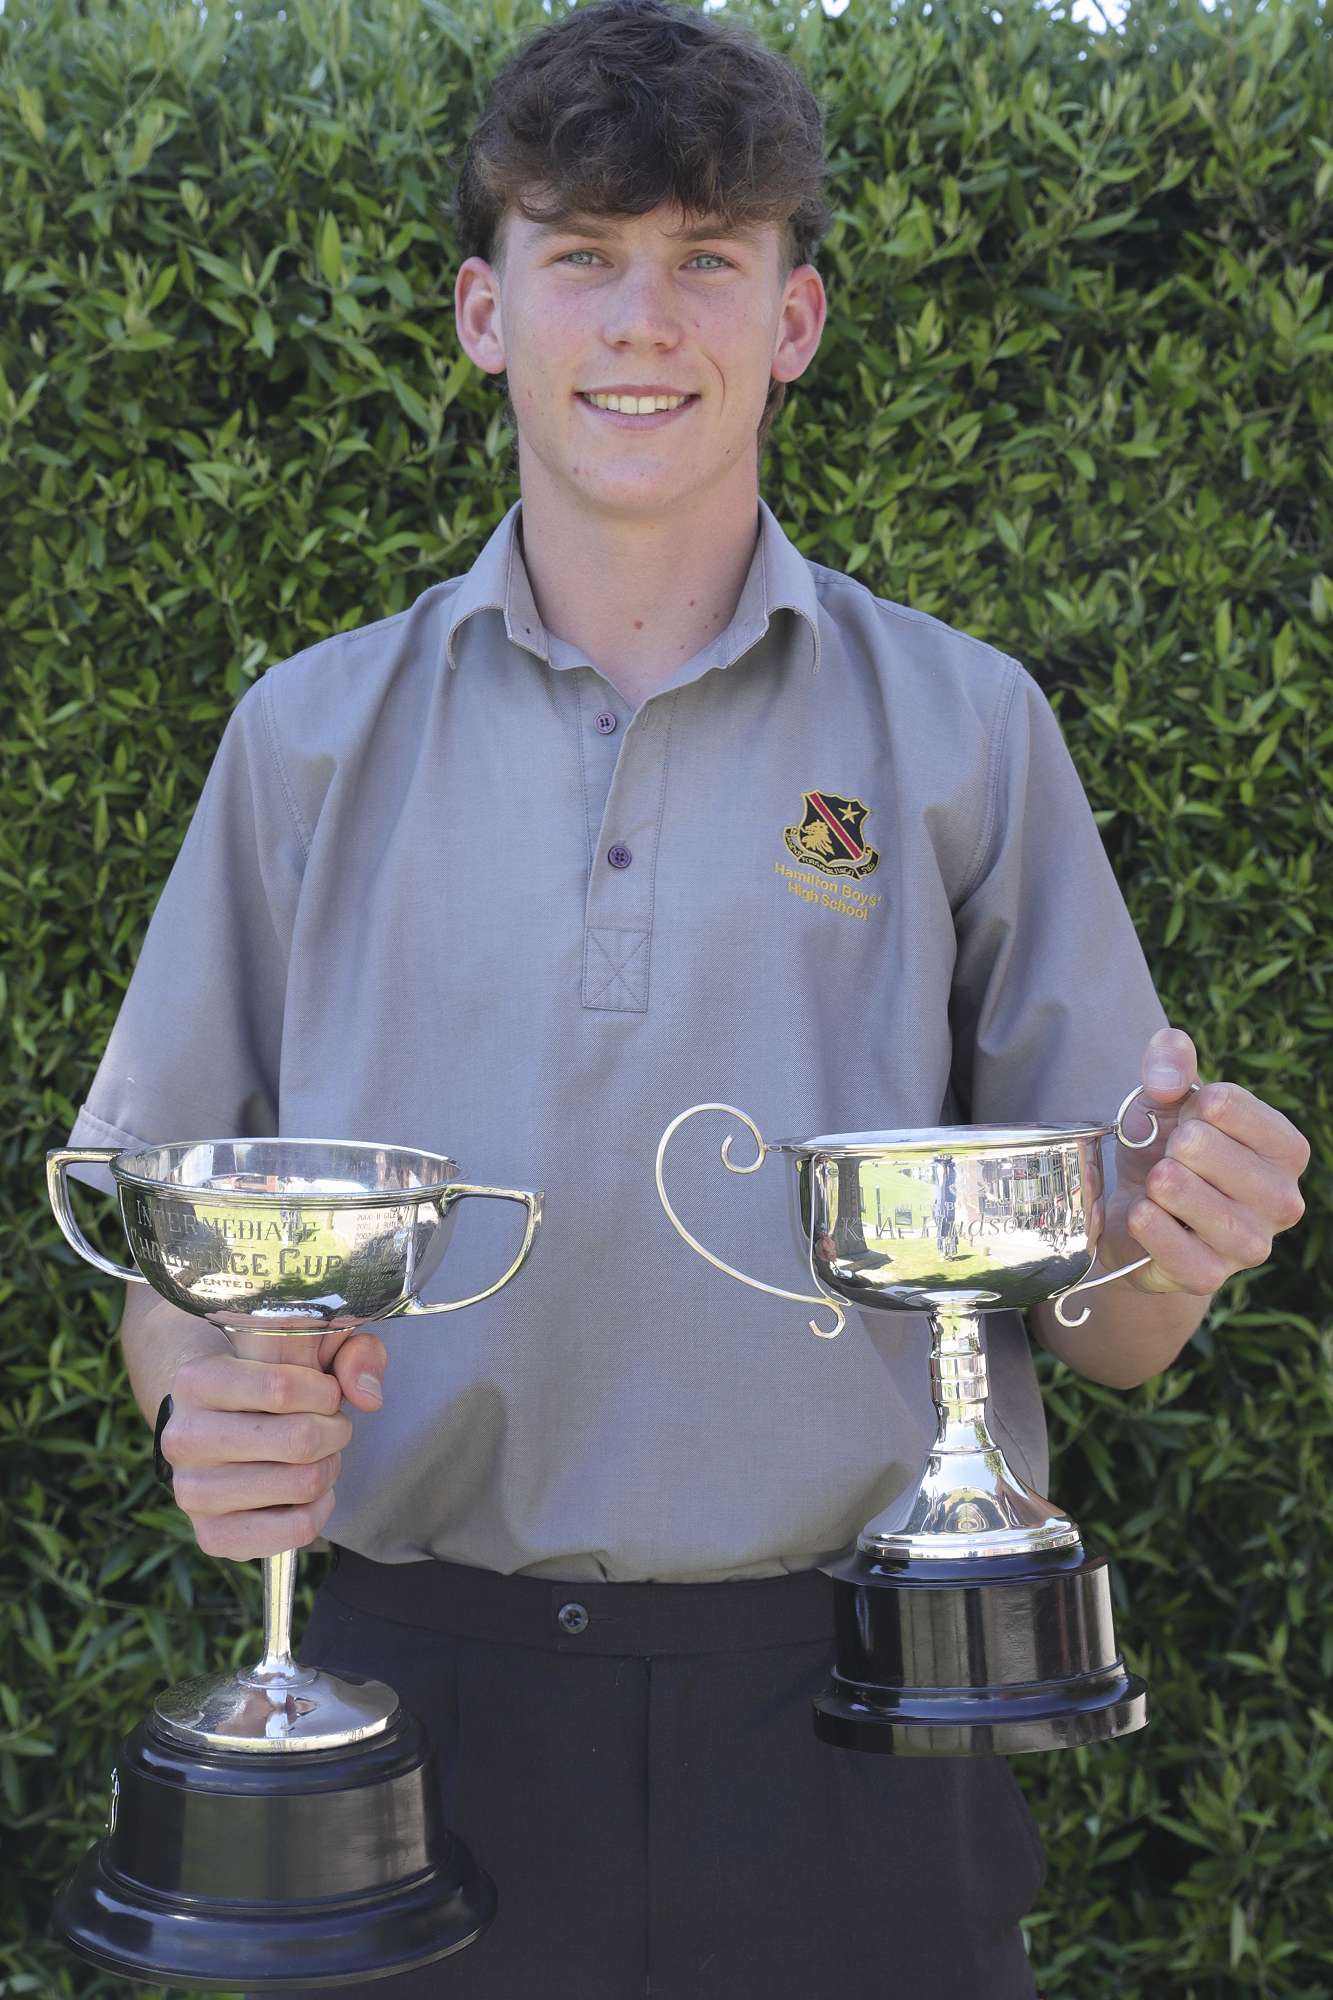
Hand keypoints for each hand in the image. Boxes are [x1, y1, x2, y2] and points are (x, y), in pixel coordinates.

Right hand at [159, 1328, 386, 1559]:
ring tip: (317, 1455)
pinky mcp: (212, 1535)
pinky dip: (320, 1509)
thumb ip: (352, 1352)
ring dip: (328, 1467)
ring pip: (303, 1484)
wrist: (212, 1424)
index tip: (327, 1392)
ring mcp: (192, 1492)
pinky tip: (309, 1492)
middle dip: (335, 1430)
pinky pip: (297, 1529)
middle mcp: (183, 1438)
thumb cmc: (267, 1380)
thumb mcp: (307, 1346)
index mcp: (196, 1381)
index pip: (281, 1389)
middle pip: (300, 1440)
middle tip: (329, 1425)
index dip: (326, 1392)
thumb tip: (369, 1397)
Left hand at [1100, 1026, 1309, 1298]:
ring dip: (1159, 1184)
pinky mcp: (1211, 1277)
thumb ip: (1170, 1061)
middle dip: (1170, 1146)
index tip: (1187, 1122)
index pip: (1224, 1103)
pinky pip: (1173, 1247)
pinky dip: (1147, 1224)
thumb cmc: (1165, 1149)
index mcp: (1286, 1149)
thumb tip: (1167, 1077)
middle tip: (1170, 1159)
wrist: (1137, 1214)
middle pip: (1202, 1147)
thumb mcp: (1166, 1096)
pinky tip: (1144, 1212)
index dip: (1187, 1106)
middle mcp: (1283, 1200)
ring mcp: (1251, 1244)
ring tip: (1157, 1183)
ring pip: (1192, 1199)